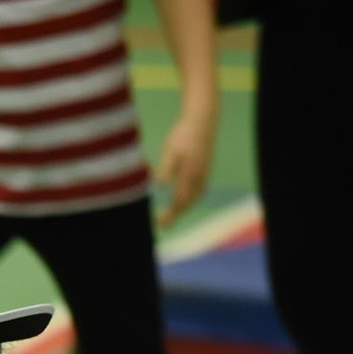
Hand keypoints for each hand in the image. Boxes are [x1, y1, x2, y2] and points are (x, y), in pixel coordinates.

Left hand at [154, 111, 214, 228]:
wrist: (202, 120)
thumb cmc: (183, 135)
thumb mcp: (171, 151)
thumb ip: (166, 170)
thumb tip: (159, 186)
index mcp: (190, 175)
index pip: (179, 202)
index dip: (169, 215)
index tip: (157, 222)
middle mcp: (200, 178)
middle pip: (188, 204)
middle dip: (175, 215)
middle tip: (161, 224)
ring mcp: (205, 174)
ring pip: (195, 198)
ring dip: (183, 208)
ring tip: (170, 215)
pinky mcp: (205, 169)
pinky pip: (199, 191)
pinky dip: (190, 199)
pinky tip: (182, 200)